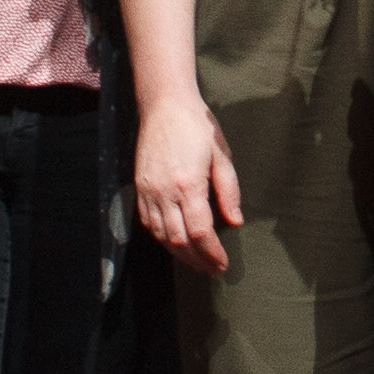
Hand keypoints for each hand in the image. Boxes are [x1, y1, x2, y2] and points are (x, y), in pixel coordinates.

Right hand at [134, 92, 243, 273]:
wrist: (164, 105)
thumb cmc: (196, 126)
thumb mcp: (221, 155)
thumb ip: (229, 191)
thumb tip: (234, 221)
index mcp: (188, 184)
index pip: (200, 232)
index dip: (211, 253)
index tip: (222, 264)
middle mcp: (164, 191)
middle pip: (179, 240)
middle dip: (197, 260)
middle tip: (212, 269)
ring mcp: (148, 190)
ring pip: (161, 235)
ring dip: (179, 254)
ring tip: (196, 261)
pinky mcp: (139, 187)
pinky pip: (148, 222)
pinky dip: (162, 238)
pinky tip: (175, 242)